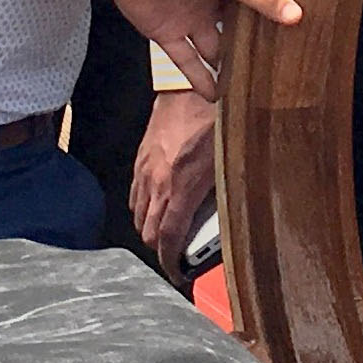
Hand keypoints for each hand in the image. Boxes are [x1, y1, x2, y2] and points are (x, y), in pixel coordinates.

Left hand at [100, 0, 301, 101]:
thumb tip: (297, 15)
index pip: (254, 3)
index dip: (270, 19)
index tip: (294, 39)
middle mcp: (209, 2)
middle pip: (233, 30)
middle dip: (250, 48)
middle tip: (276, 72)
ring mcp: (187, 20)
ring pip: (211, 49)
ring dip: (225, 67)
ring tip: (249, 91)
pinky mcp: (166, 35)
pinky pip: (186, 61)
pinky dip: (199, 78)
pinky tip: (215, 97)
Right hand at [130, 90, 218, 265]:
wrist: (191, 88)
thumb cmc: (216, 122)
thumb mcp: (228, 163)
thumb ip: (222, 196)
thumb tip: (226, 222)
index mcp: (180, 189)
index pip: (168, 239)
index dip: (171, 263)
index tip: (177, 275)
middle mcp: (156, 184)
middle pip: (148, 233)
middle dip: (160, 249)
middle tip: (176, 255)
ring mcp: (144, 171)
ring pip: (137, 215)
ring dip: (150, 229)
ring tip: (168, 231)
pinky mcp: (139, 159)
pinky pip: (133, 194)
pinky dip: (143, 207)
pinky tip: (157, 205)